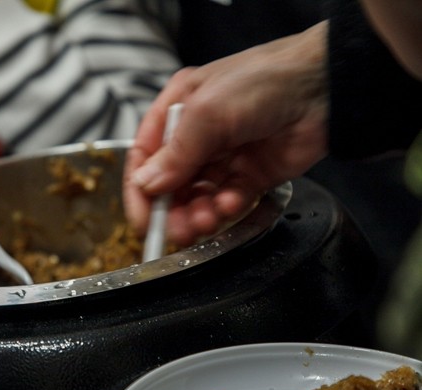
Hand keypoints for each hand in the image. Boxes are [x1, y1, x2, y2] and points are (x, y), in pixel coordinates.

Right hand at [123, 22, 329, 246]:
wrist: (326, 88)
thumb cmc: (263, 81)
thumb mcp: (206, 113)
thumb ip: (175, 155)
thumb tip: (146, 186)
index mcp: (178, 109)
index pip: (145, 156)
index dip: (140, 190)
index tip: (142, 221)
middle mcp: (198, 134)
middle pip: (171, 183)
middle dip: (172, 209)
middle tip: (177, 230)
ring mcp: (226, 155)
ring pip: (199, 196)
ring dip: (198, 212)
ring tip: (206, 220)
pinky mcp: (252, 174)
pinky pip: (229, 199)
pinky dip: (226, 207)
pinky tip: (230, 203)